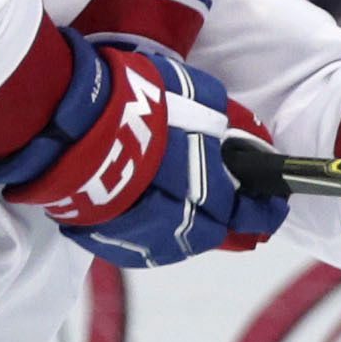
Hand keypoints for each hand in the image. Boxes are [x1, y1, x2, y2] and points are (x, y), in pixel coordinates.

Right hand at [0, 34, 285, 268]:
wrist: (68, 122)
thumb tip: (254, 135)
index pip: (251, 216)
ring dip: (188, 228)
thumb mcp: (196, 97)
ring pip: (176, 243)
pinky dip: (148, 231)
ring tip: (187, 208)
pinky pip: (137, 244)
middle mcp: (180, 223)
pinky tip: (147, 214)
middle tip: (234, 212)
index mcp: (209, 192)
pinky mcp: (105, 239)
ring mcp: (141, 236)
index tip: (272, 205)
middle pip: (214, 235)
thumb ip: (229, 120)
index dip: (265, 212)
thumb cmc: (138, 104)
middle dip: (229, 223)